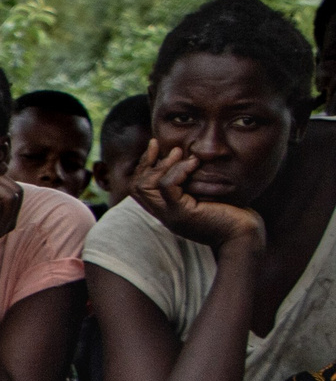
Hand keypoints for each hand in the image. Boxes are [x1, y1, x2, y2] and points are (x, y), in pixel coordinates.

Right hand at [132, 143, 266, 251]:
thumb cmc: (232, 214)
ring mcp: (170, 215)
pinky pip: (167, 186)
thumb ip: (194, 182)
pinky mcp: (181, 214)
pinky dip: (177, 170)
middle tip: (161, 146)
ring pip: (146, 186)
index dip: (144, 165)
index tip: (155, 145)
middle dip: (146, 162)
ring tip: (180, 152)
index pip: (140, 188)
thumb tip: (192, 157)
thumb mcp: (207, 194)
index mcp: (167, 210)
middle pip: (137, 187)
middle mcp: (164, 214)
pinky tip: (193, 163)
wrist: (244, 235)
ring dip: (163, 164)